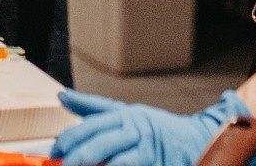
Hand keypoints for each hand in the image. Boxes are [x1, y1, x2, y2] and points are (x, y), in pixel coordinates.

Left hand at [53, 90, 255, 165]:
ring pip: (117, 159)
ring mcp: (150, 147)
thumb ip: (94, 108)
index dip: (71, 137)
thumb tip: (62, 96)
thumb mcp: (126, 113)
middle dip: (78, 154)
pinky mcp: (159, 163)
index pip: (93, 123)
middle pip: (102, 141)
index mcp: (127, 115)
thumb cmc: (158, 129)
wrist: (200, 140)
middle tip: (61, 164)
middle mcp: (137, 128)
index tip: (54, 150)